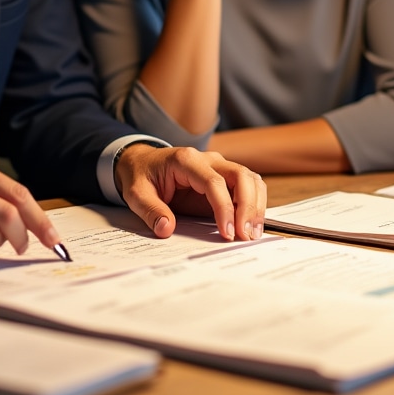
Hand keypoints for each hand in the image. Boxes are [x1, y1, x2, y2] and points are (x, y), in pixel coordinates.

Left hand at [115, 144, 265, 241]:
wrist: (142, 162)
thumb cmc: (141, 176)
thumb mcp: (136, 193)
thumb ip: (151, 210)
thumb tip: (165, 229)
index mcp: (185, 160)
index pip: (214, 182)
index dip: (224, 207)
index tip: (227, 233)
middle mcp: (207, 159)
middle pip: (240, 175)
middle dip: (249, 206)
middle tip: (246, 235)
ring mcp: (219, 166)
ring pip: (250, 179)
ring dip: (256, 206)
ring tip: (252, 233)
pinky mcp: (224, 178)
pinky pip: (248, 186)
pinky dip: (254, 204)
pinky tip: (252, 225)